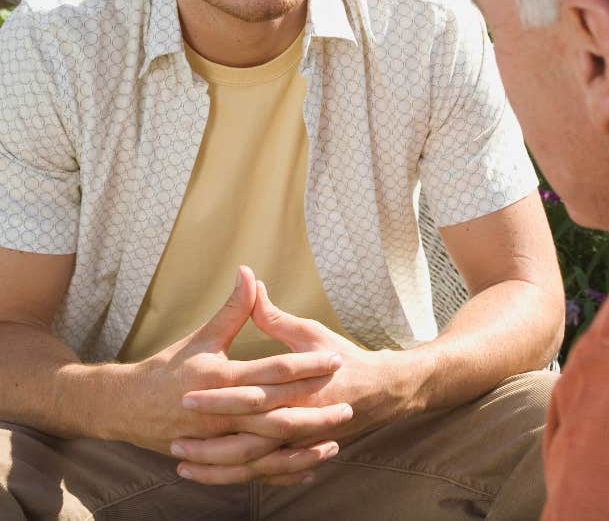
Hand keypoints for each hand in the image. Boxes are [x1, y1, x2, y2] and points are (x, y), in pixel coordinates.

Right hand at [117, 266, 351, 482]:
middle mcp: (221, 413)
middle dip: (314, 413)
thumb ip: (234, 309)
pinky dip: (280, 472)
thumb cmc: (168, 368)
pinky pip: (254, 472)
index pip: (272, 371)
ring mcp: (217, 441)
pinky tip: (307, 470)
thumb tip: (248, 272)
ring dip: (302, 450)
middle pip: (276, 416)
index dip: (305, 365)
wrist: (127, 407)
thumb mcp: (203, 336)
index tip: (334, 359)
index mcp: (221, 379)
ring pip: (267, 451)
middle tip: (347, 406)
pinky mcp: (215, 458)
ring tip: (334, 443)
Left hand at [170, 281, 421, 483]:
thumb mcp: (311, 333)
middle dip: (210, 442)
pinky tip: (211, 477)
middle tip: (175, 439)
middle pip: (248, 437)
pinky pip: (265, 474)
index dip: (219, 398)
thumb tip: (250, 282)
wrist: (381, 391)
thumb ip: (275, 317)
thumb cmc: (343, 358)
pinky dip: (238, 478)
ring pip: (253, 464)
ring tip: (182, 464)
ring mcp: (300, 443)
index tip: (186, 396)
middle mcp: (300, 419)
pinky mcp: (300, 455)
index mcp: (301, 387)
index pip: (253, 395)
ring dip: (217, 467)